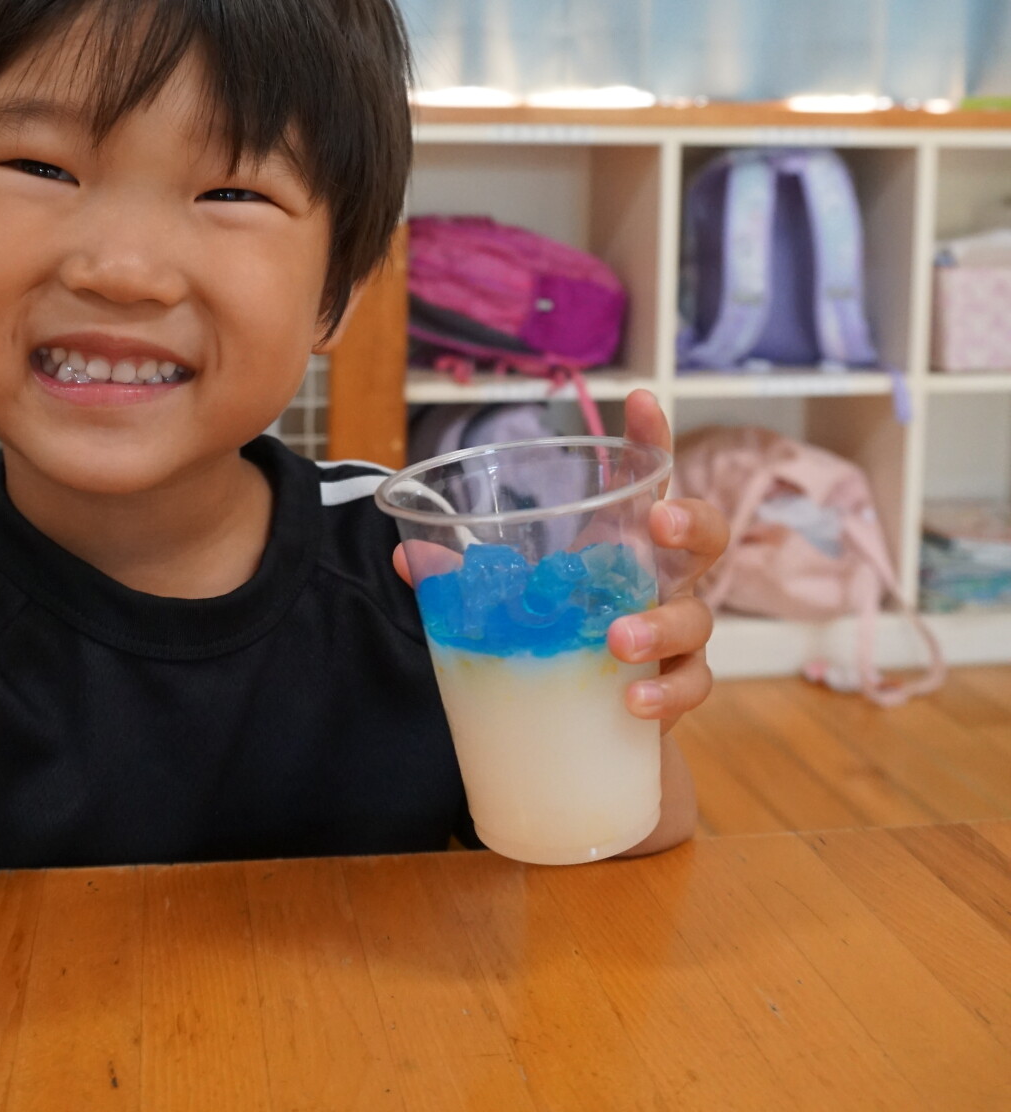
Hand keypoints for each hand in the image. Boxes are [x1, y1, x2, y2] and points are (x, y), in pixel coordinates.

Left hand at [390, 387, 725, 730]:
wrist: (586, 712)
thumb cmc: (560, 632)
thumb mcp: (516, 596)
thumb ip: (468, 575)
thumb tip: (405, 555)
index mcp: (623, 541)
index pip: (648, 478)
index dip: (653, 436)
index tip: (642, 399)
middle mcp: (663, 579)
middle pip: (707, 534)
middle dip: (690, 521)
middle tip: (656, 522)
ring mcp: (679, 630)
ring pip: (697, 615)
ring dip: (660, 624)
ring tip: (618, 639)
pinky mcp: (677, 683)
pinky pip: (692, 684)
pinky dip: (665, 693)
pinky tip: (633, 700)